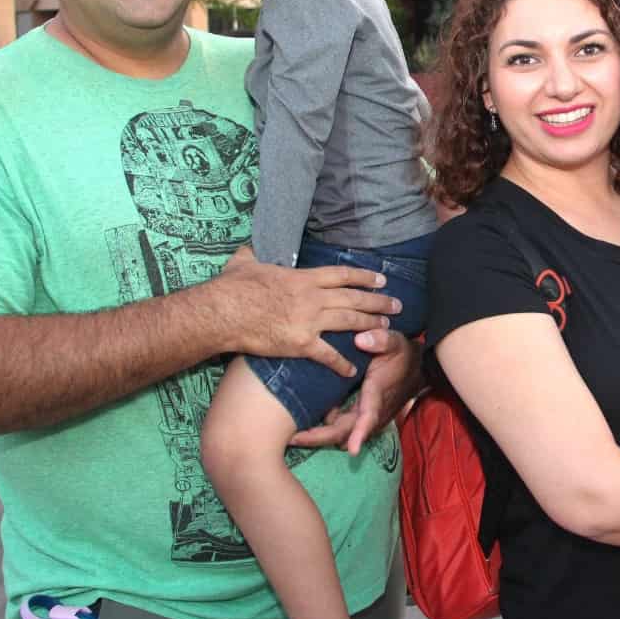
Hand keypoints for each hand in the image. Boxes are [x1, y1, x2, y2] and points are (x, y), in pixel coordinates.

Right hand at [216, 247, 398, 376]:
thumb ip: (254, 255)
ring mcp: (309, 321)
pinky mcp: (301, 344)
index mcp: (303, 277)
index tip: (381, 280)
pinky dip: (342, 363)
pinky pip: (328, 355)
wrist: (222, 313)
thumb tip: (250, 248)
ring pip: (349, 322)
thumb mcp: (245, 262)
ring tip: (386, 327)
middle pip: (354, 298)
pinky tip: (352, 369)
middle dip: (378, 302)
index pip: (343, 275)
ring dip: (370, 324)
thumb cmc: (232, 287)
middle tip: (396, 306)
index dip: (365, 277)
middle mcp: (313, 298)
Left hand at [287, 331, 418, 454]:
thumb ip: (381, 339)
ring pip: (340, 434)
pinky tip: (304, 421)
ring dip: (318, 436)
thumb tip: (360, 340)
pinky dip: (323, 427)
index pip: (369, 416)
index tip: (353, 450)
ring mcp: (366, 417)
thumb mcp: (395, 342)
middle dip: (320, 438)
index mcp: (378, 394)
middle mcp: (372, 411)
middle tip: (291, 439)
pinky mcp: (360, 416)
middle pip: (345, 433)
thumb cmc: (402, 355)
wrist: (416, 368)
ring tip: (290, 434)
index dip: (360, 432)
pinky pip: (340, 428)